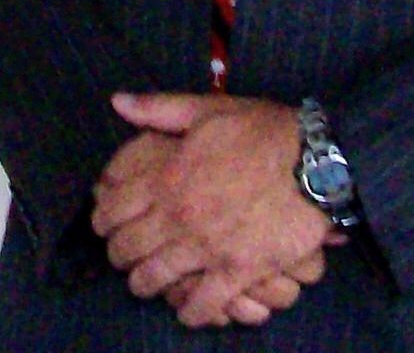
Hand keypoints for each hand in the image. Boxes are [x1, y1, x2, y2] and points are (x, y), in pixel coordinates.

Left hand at [91, 91, 338, 327]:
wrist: (313, 161)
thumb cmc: (259, 130)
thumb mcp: (205, 109)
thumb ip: (157, 109)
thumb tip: (117, 102)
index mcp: (168, 175)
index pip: (115, 208)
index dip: (101, 220)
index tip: (101, 224)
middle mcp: (180, 215)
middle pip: (129, 249)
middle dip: (118, 256)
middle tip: (120, 257)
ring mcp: (207, 246)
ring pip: (157, 279)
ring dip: (145, 284)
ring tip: (145, 283)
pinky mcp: (238, 270)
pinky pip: (204, 303)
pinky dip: (191, 311)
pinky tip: (188, 310)